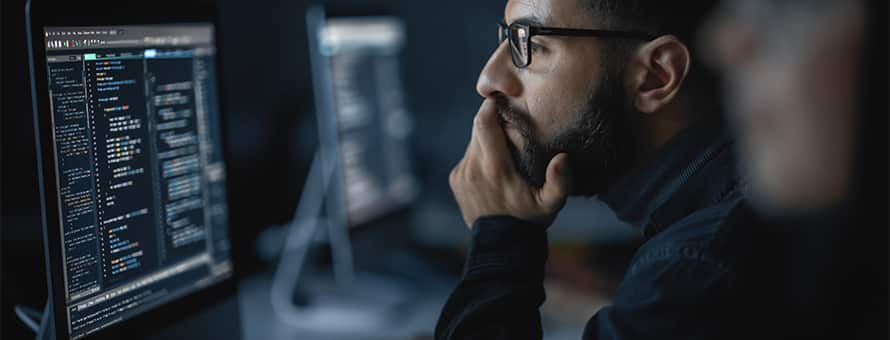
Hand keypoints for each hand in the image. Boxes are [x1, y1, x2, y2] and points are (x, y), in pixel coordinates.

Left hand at [449, 99, 572, 228]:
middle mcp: (473, 167)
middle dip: (492, 121)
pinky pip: (468, 156)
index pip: (484, 123)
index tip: (502, 97)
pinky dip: (480, 155)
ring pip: (473, 142)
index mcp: (495, 168)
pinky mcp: (455, 179)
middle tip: (510, 122)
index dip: (490, 105)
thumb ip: (560, 182)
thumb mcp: (551, 204)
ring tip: (505, 148)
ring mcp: (461, 174)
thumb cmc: (529, 220)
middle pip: (478, 128)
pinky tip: (494, 168)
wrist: (501, 244)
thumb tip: (562, 158)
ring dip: (487, 139)